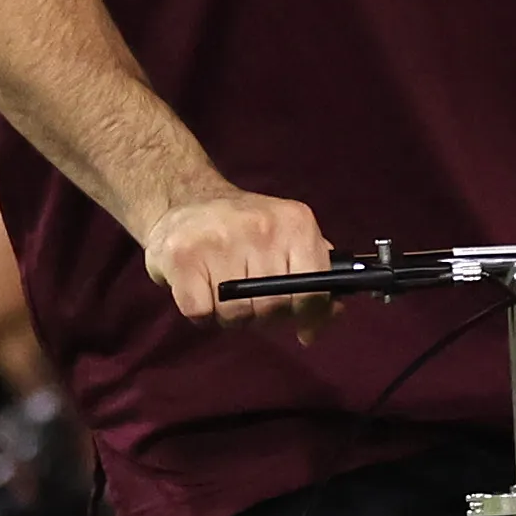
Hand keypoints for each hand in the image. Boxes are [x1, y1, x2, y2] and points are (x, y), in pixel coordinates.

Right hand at [147, 187, 332, 322]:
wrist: (186, 198)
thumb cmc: (244, 230)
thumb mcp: (290, 239)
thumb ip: (316, 276)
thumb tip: (332, 314)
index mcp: (296, 224)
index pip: (314, 292)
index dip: (304, 313)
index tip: (291, 313)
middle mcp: (261, 227)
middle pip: (273, 308)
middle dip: (261, 315)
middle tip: (248, 298)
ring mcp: (220, 240)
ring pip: (236, 315)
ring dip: (228, 316)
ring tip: (221, 291)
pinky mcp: (182, 256)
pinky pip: (201, 313)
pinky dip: (200, 314)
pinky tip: (199, 289)